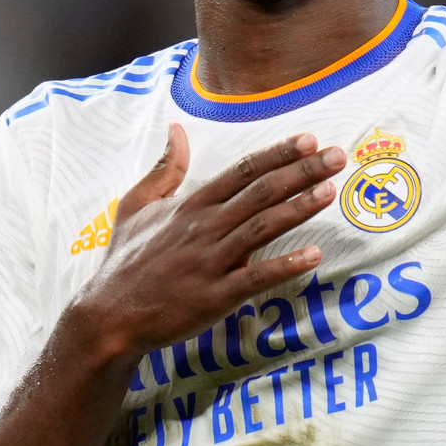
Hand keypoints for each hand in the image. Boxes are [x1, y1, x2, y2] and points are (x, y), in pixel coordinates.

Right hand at [73, 124, 342, 356]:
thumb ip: (163, 168)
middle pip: (260, 192)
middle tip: (337, 156)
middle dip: (302, 171)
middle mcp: (204, 227)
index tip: (309, 140)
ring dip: (299, 208)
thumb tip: (176, 129)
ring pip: (262, 227)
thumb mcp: (135, 206)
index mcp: (191, 206)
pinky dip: (285, 266)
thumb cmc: (124, 261)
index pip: (242, 171)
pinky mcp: (215, 296)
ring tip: (330, 190)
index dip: (277, 154)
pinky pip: (255, 278)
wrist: (108, 316)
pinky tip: (314, 255)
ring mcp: (210, 262)